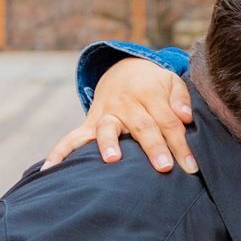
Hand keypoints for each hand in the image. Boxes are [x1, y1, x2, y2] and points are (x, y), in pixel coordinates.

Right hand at [40, 59, 196, 174]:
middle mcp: (126, 103)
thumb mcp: (171, 82)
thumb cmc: (153, 85)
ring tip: (113, 160)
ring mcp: (106, 114)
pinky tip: (49, 169)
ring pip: (107, 129)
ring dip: (108, 144)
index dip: (180, 144)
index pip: (168, 121)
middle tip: (164, 167)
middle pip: (142, 126)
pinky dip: (60, 152)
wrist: (122, 71)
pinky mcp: (90, 123)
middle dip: (153, 147)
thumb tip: (186, 118)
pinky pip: (72, 138)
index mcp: (149, 93)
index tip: (191, 167)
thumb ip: (180, 99)